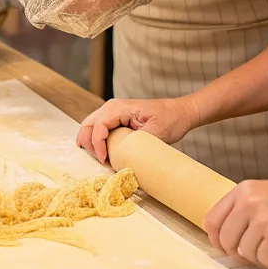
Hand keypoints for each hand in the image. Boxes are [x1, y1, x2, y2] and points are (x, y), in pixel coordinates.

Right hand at [77, 97, 199, 163]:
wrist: (179, 112)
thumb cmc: (170, 120)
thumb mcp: (156, 133)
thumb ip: (136, 143)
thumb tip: (121, 158)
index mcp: (121, 108)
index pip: (99, 125)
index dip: (98, 144)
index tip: (105, 161)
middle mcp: (113, 107)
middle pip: (88, 124)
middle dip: (89, 144)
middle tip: (100, 161)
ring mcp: (113, 111)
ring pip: (90, 125)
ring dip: (91, 142)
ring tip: (101, 158)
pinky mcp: (116, 118)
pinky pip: (99, 127)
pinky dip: (96, 140)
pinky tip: (102, 152)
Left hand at [205, 179, 267, 265]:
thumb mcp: (267, 193)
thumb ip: (247, 206)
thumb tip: (227, 232)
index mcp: (244, 190)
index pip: (212, 218)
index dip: (215, 238)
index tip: (224, 247)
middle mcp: (248, 202)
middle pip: (226, 239)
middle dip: (236, 252)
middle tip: (250, 256)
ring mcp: (261, 220)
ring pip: (244, 252)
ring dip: (257, 258)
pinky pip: (263, 260)